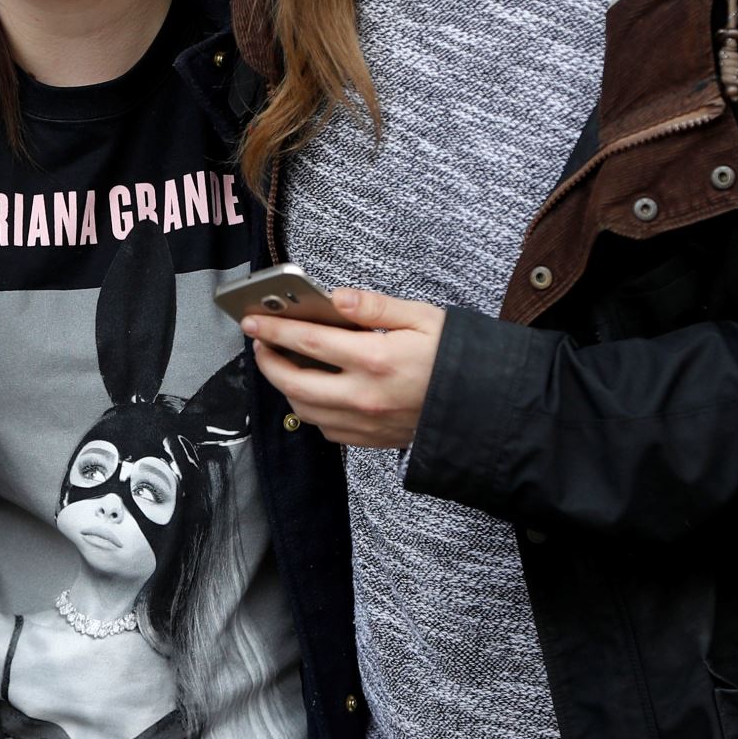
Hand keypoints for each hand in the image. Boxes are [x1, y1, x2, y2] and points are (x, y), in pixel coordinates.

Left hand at [244, 288, 446, 448]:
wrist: (484, 406)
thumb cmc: (456, 358)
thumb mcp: (423, 318)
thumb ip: (376, 307)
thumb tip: (337, 297)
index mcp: (375, 359)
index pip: (308, 340)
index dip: (274, 328)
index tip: (253, 320)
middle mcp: (364, 396)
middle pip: (294, 381)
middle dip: (268, 360)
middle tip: (260, 342)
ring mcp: (365, 423)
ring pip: (304, 409)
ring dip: (285, 385)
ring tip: (282, 362)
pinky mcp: (370, 440)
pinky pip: (325, 429)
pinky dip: (310, 409)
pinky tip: (314, 390)